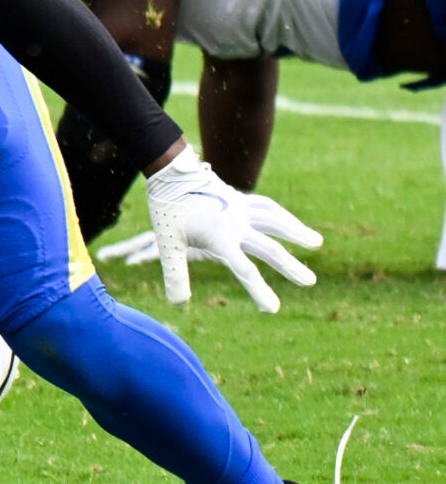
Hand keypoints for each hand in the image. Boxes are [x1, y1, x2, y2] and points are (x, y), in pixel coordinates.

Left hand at [142, 145, 321, 311]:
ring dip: (296, 231)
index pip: (244, 269)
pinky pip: (267, 206)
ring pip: (274, 220)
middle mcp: (235, 223)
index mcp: (219, 237)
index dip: (259, 291)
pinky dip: (283, 216)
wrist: (169, 174)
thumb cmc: (168, 212)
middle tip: (310, 282)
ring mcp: (240, 208)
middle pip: (268, 247)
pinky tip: (294, 225)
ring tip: (317, 242)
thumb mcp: (168, 245)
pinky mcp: (240, 198)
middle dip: (290, 266)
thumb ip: (175, 275)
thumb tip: (179, 306)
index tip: (272, 309)